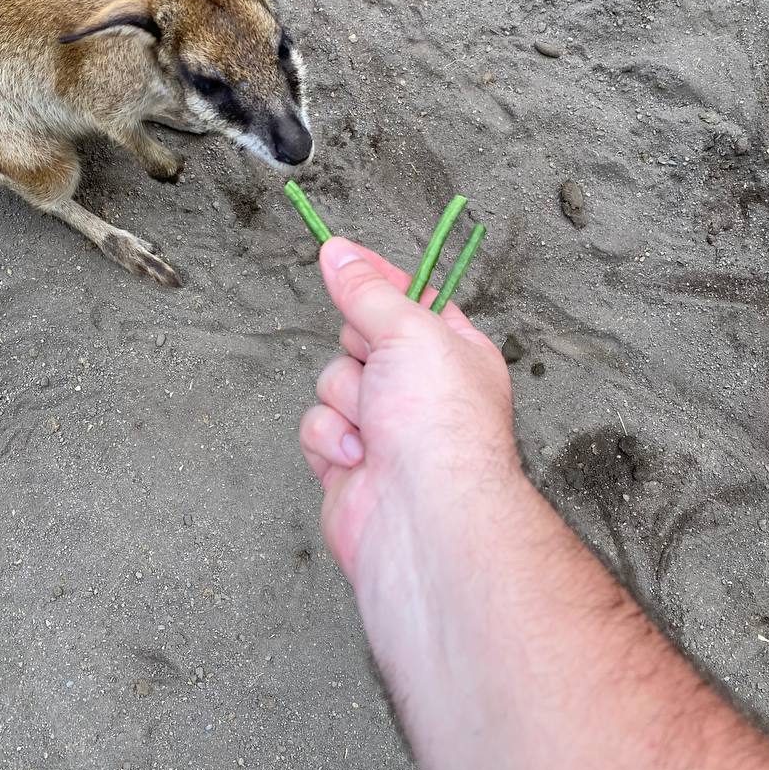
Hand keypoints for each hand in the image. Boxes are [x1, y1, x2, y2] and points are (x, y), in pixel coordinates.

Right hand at [300, 237, 514, 586]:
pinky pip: (317, 427)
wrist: (422, 517)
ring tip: (374, 426)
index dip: (376, 279)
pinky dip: (331, 439)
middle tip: (379, 370)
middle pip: (358, 339)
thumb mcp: (409, 331)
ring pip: (331, 382)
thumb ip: (366, 290)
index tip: (343, 255)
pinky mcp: (349, 462)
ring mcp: (383, 428)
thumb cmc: (443, 427)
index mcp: (452, 352)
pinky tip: (358, 458)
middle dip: (358, 352)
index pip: (409, 299)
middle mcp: (420, 389)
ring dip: (345, 400)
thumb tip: (338, 251)